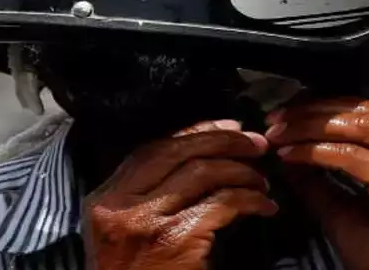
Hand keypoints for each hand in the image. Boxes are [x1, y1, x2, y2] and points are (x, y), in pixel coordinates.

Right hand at [81, 119, 277, 269]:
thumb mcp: (123, 228)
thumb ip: (146, 193)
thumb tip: (199, 151)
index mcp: (104, 198)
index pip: (153, 148)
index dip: (195, 132)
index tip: (228, 127)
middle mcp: (120, 205)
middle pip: (178, 152)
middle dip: (224, 141)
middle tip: (256, 144)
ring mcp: (146, 222)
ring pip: (203, 172)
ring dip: (241, 171)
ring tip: (261, 181)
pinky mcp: (175, 240)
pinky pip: (222, 204)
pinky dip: (250, 200)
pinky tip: (264, 206)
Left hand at [265, 98, 368, 269]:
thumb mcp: (350, 208)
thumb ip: (322, 176)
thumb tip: (287, 147)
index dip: (328, 107)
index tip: (291, 111)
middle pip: (366, 113)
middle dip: (315, 112)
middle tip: (278, 119)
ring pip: (359, 127)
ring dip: (311, 127)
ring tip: (279, 134)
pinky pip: (353, 158)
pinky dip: (316, 152)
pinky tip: (291, 155)